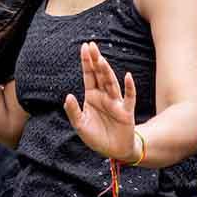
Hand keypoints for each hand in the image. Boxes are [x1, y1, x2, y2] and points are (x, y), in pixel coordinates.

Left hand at [63, 42, 140, 161]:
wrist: (114, 150)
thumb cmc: (97, 136)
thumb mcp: (80, 125)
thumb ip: (73, 111)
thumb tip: (68, 96)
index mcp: (92, 96)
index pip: (89, 75)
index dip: (86, 62)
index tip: (84, 46)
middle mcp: (104, 96)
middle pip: (100, 75)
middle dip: (96, 60)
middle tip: (92, 45)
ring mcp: (116, 102)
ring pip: (111, 83)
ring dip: (106, 72)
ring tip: (101, 60)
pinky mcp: (126, 112)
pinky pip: (129, 97)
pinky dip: (129, 87)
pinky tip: (128, 76)